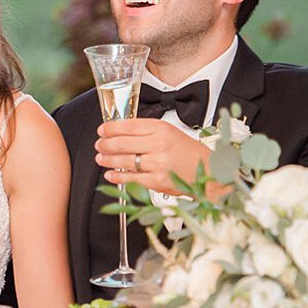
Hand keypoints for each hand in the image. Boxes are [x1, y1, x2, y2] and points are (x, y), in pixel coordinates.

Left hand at [95, 117, 209, 194]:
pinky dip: (117, 176)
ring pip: (123, 161)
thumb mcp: (169, 132)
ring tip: (101, 158)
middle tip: (99, 145)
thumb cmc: (188, 152)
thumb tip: (120, 132)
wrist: (208, 171)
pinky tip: (111, 174)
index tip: (102, 130)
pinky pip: (131, 178)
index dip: (110, 128)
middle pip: (122, 143)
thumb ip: (147, 131)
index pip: (128, 125)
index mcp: (161, 129)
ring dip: (107, 160)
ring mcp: (157, 164)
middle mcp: (158, 145)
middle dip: (105, 144)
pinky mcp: (157, 181)